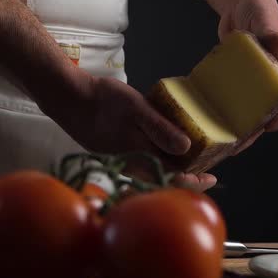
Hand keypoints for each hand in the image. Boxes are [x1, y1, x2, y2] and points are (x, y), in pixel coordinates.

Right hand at [44, 76, 217, 191]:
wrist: (66, 97)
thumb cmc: (101, 100)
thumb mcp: (136, 108)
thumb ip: (160, 128)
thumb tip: (187, 149)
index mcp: (138, 154)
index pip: (171, 176)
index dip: (193, 180)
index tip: (211, 178)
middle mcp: (129, 162)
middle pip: (161, 176)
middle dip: (183, 175)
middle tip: (203, 170)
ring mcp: (117, 157)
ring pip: (148, 169)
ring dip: (168, 167)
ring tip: (184, 159)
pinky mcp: (108, 150)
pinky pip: (136, 160)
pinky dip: (152, 158)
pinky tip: (155, 146)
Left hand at [218, 0, 277, 153]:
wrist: (240, 5)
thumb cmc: (259, 9)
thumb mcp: (264, 18)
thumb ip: (269, 31)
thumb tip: (276, 42)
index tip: (270, 126)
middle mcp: (267, 80)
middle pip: (264, 114)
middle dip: (251, 133)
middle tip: (234, 147)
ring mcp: (249, 81)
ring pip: (245, 111)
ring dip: (234, 128)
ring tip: (218, 144)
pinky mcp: (232, 79)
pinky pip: (228, 99)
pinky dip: (219, 111)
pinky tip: (204, 120)